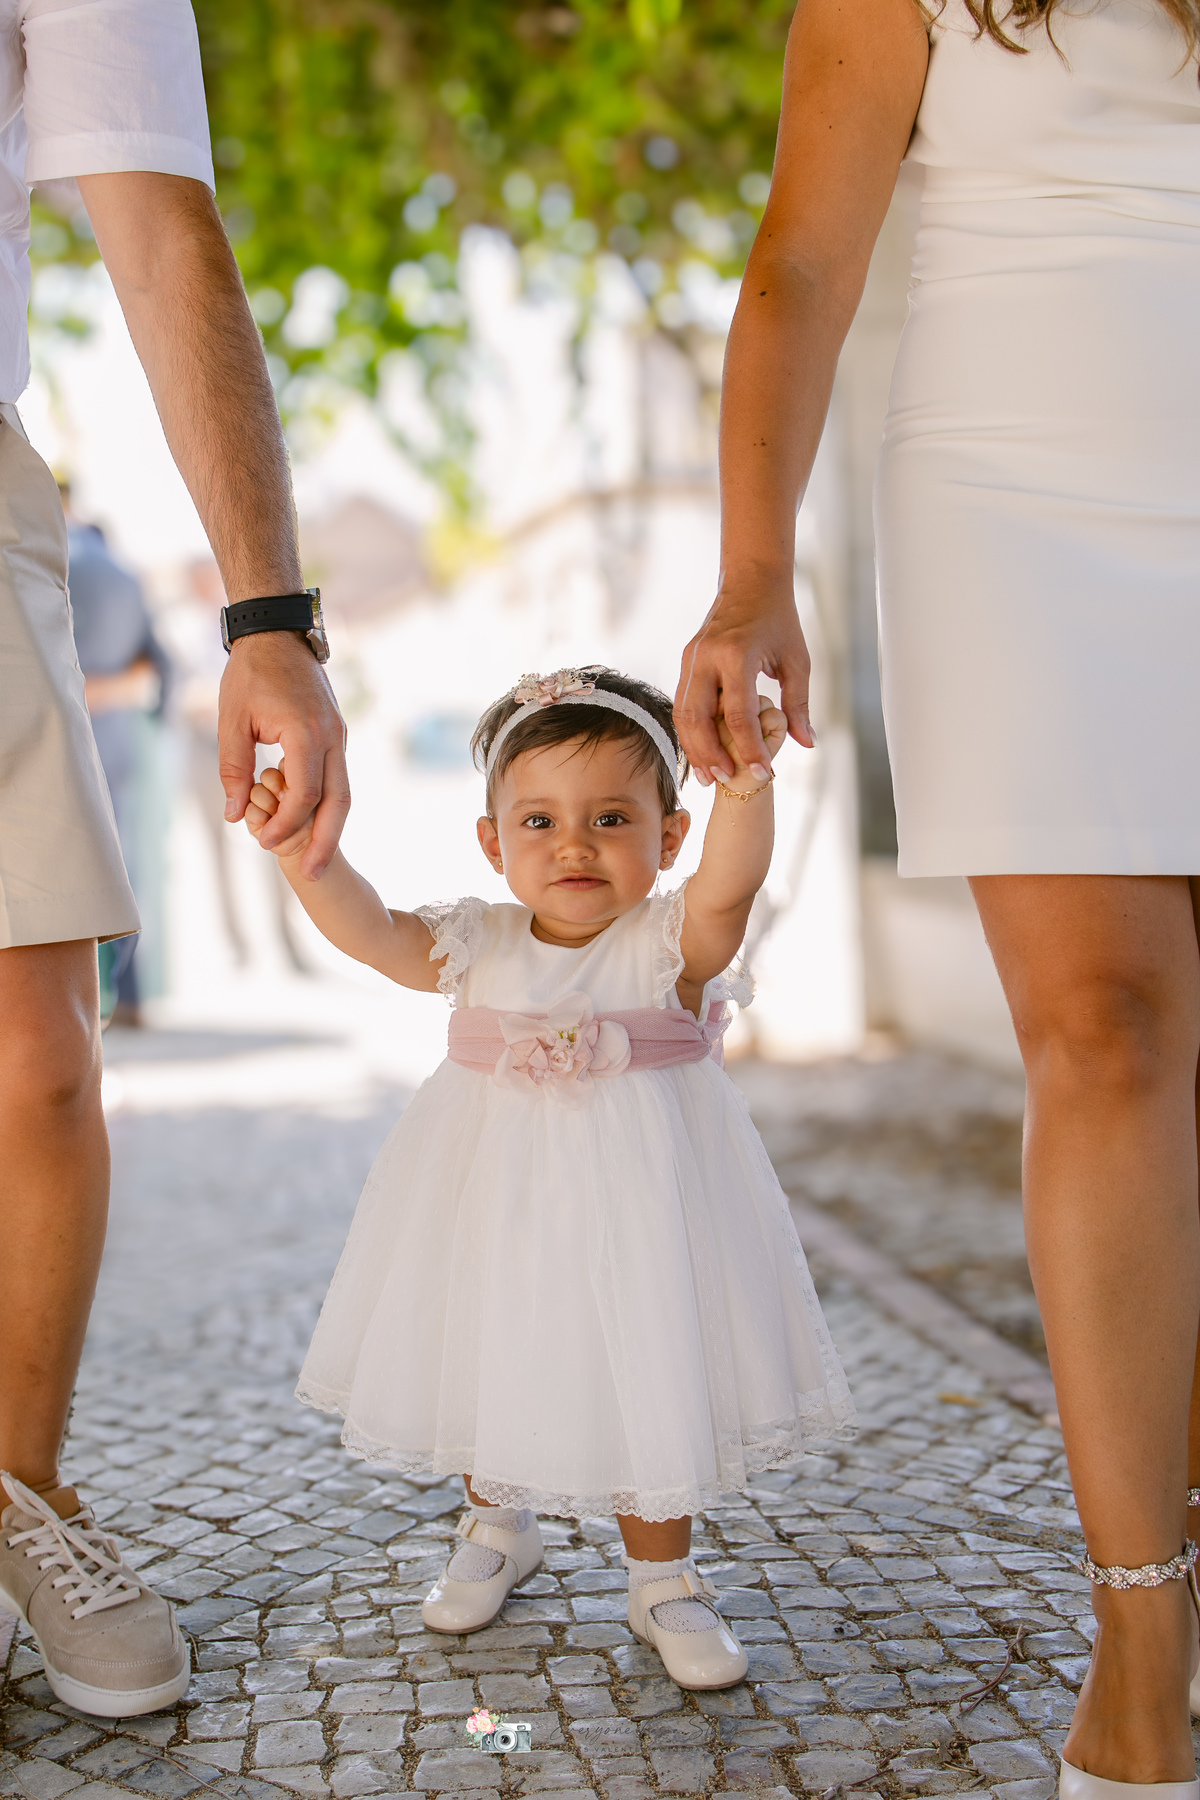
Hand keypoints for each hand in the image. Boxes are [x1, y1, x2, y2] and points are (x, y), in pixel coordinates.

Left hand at [219, 633, 347, 880]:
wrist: (277, 631)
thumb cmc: (250, 673)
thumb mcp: (232, 721)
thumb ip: (234, 769)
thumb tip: (235, 813)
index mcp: (305, 733)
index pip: (304, 794)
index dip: (285, 824)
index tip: (263, 842)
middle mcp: (332, 737)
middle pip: (339, 802)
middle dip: (327, 841)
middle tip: (315, 874)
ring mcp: (339, 735)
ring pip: (344, 792)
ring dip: (332, 827)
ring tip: (319, 858)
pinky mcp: (336, 733)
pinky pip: (338, 776)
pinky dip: (327, 803)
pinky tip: (311, 822)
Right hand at [674, 578, 813, 784]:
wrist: (751, 581)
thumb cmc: (779, 620)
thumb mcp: (797, 660)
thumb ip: (798, 704)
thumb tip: (806, 743)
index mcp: (737, 656)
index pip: (739, 715)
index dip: (750, 749)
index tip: (763, 773)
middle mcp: (707, 658)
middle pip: (698, 718)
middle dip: (711, 754)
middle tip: (726, 780)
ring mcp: (692, 659)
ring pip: (682, 714)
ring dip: (694, 747)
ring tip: (708, 775)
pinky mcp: (686, 661)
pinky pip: (682, 703)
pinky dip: (689, 731)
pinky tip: (701, 751)